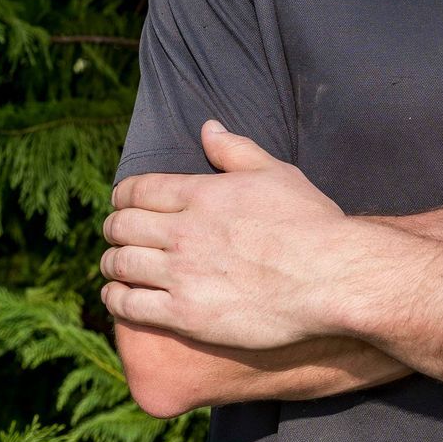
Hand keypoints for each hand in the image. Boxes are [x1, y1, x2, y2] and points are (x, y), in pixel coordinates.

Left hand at [99, 121, 350, 349]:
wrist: (331, 277)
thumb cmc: (310, 223)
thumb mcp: (276, 173)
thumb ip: (236, 150)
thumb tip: (208, 127)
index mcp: (201, 194)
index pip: (137, 190)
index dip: (123, 195)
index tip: (123, 202)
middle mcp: (183, 232)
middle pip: (121, 226)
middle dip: (113, 228)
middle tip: (116, 233)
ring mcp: (182, 275)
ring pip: (120, 264)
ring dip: (111, 262)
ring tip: (115, 264)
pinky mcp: (186, 315)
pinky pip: (130, 306)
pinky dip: (115, 299)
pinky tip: (117, 296)